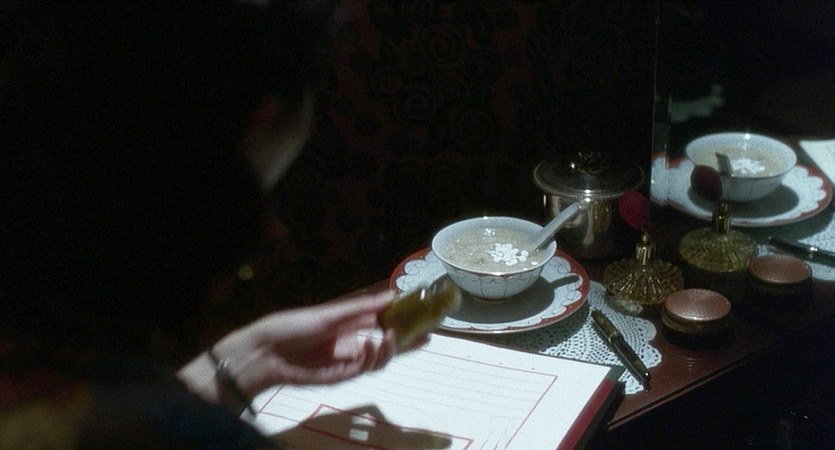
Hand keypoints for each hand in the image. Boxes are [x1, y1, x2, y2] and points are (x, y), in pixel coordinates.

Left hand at [177, 289, 413, 409]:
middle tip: (427, 336)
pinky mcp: (341, 377)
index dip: (401, 321)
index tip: (421, 315)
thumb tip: (391, 296)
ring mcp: (347, 361)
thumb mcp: (330, 313)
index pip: (381, 324)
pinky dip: (374, 358)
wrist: (266, 350)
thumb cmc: (293, 326)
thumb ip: (361, 308)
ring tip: (393, 337)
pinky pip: (364, 369)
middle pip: (385, 345)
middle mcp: (351, 343)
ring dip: (390, 349)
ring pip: (378, 359)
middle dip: (407, 342)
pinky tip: (376, 345)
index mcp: (348, 326)